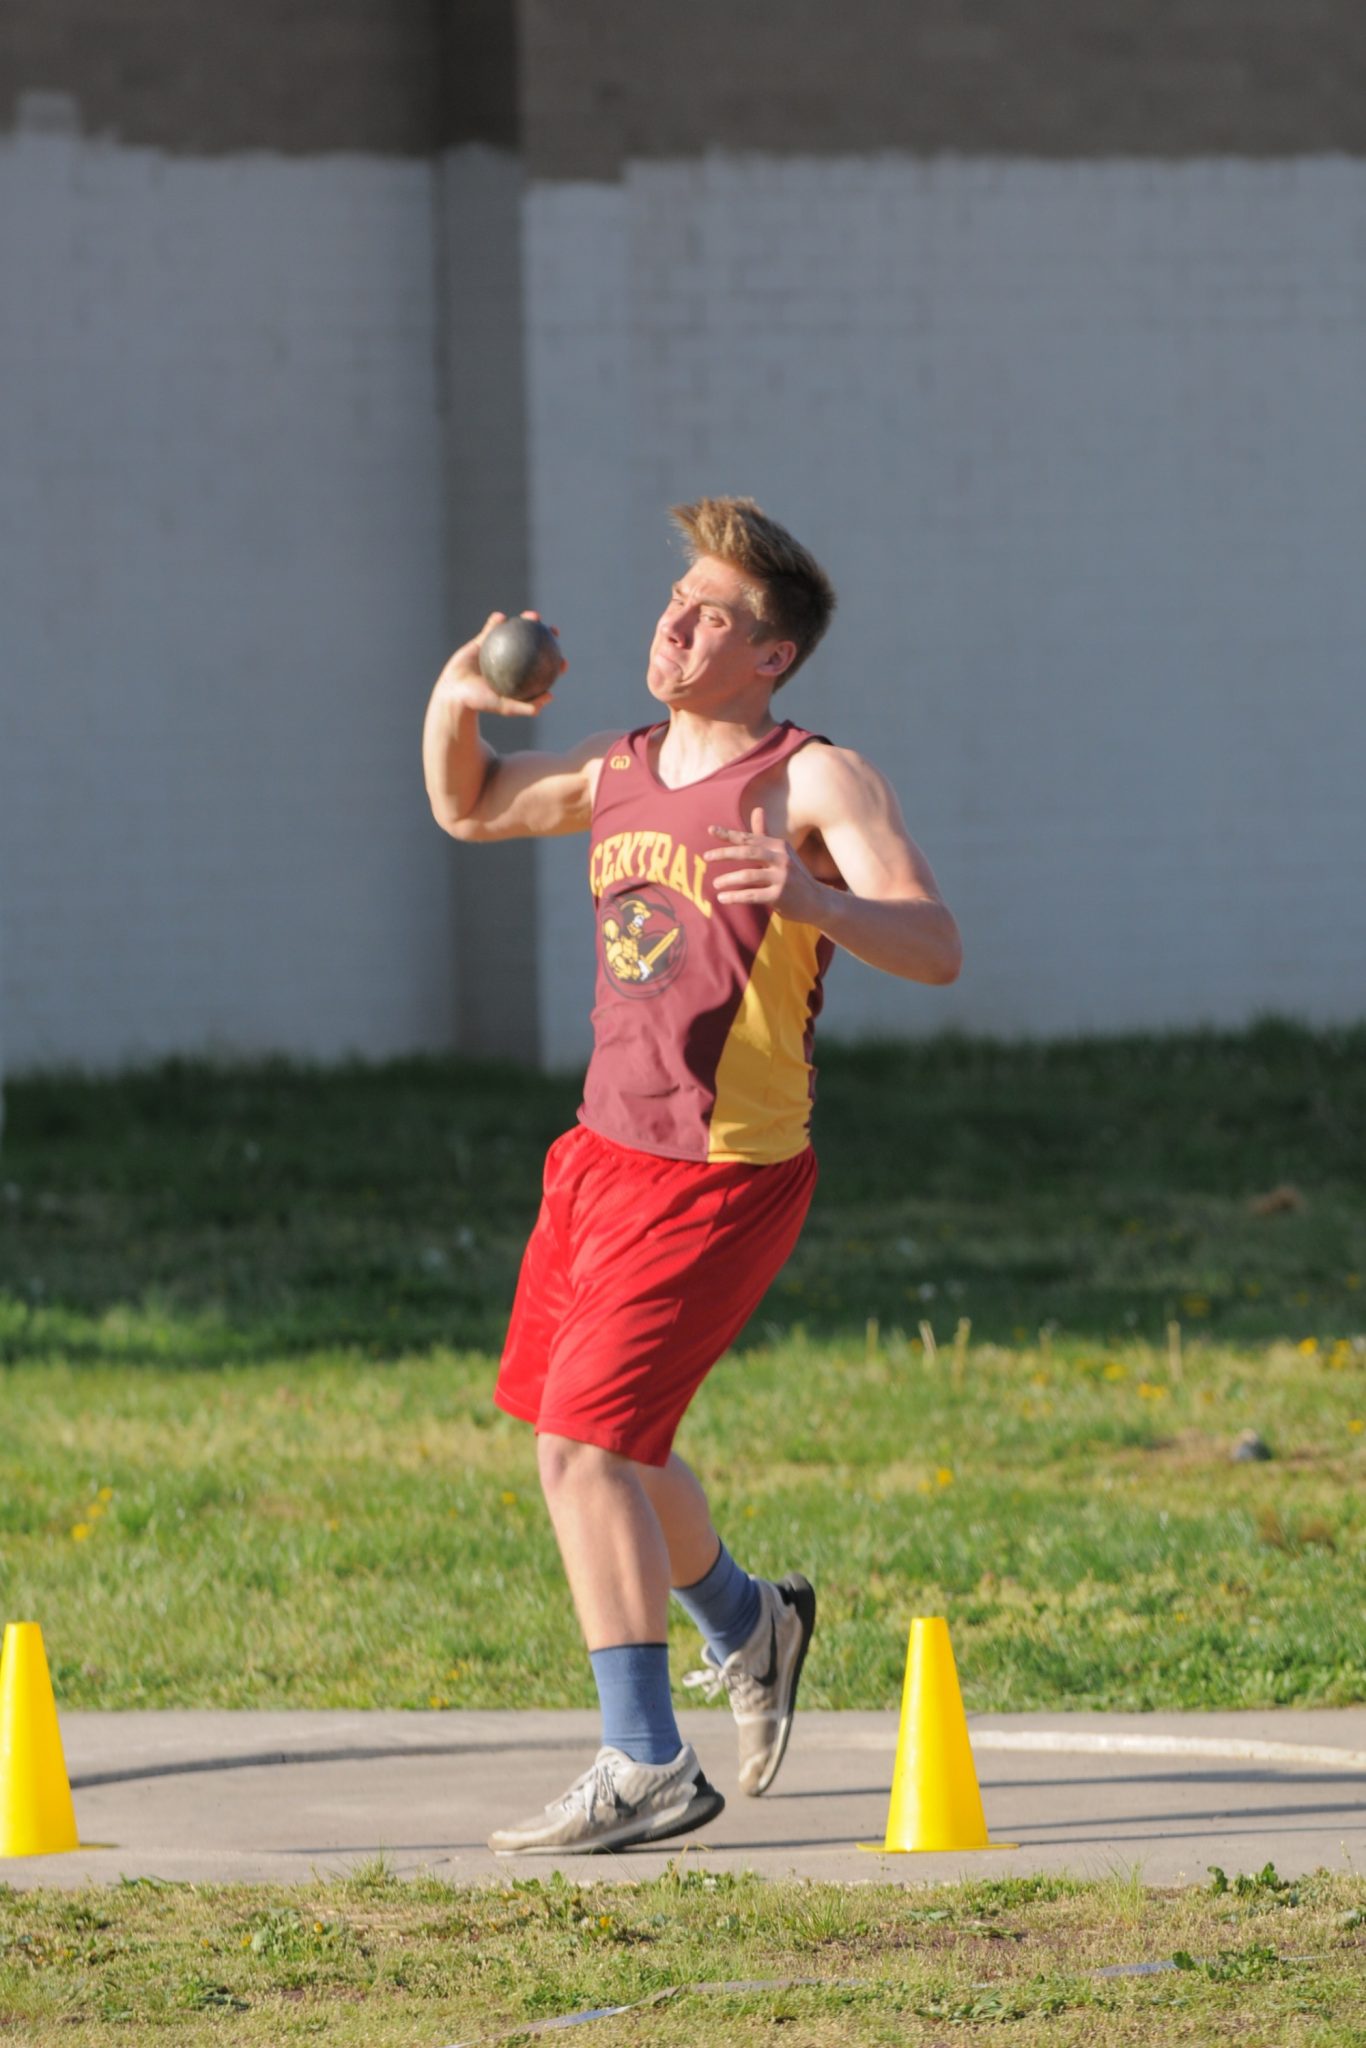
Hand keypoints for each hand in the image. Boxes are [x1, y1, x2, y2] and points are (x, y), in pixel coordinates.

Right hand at [438, 611, 563, 718]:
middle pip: (534, 644)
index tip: (563, 660)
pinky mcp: (483, 640)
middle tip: (553, 630)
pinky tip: (500, 617)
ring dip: (526, 619)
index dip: (556, 662)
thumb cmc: (481, 703)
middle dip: (547, 634)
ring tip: (532, 615)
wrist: (455, 693)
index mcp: (520, 675)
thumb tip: (551, 697)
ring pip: (516, 630)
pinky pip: (491, 627)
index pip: (543, 668)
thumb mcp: (505, 707)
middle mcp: (513, 659)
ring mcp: (499, 648)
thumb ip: (527, 705)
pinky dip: (496, 621)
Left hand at [704, 806, 828, 921]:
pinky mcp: (779, 896)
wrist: (817, 901)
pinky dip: (735, 896)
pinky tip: (722, 898)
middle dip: (724, 853)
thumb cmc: (794, 875)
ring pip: (748, 876)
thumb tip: (757, 808)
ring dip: (728, 879)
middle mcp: (781, 859)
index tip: (710, 830)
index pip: (749, 838)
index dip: (729, 834)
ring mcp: (782, 878)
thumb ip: (764, 834)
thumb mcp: (781, 852)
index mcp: (779, 845)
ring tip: (715, 884)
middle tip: (706, 857)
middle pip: (747, 852)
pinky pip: (751, 895)